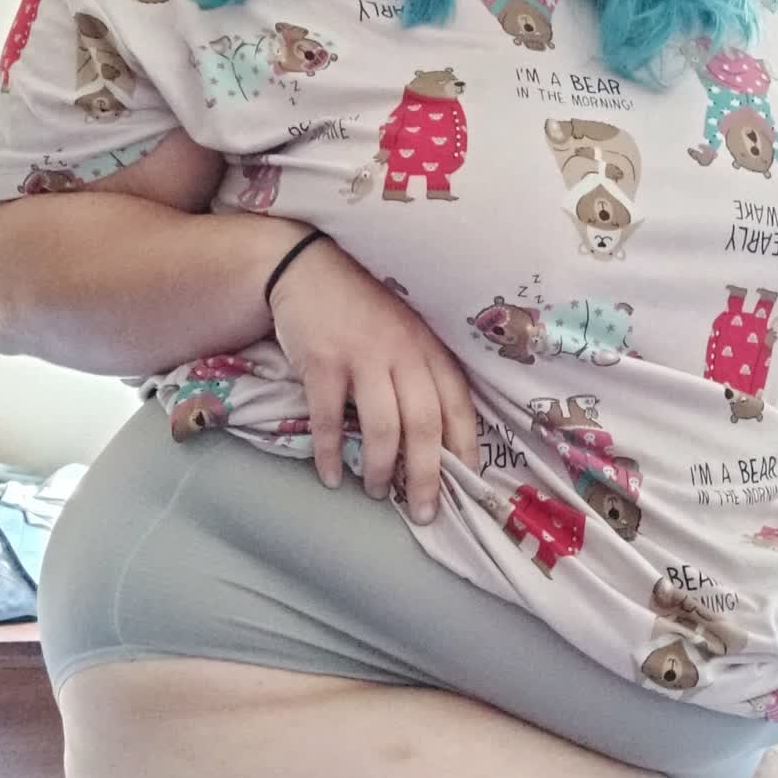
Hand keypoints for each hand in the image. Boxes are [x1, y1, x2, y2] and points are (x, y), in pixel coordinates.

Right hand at [267, 234, 480, 525]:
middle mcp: (403, 353)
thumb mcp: (407, 330)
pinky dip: (331, 454)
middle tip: (425, 512)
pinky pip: (331, 420)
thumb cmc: (363, 307)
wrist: (307, 266)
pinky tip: (330, 476)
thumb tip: (438, 438)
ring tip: (377, 492)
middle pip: (426, 425)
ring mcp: (362, 356)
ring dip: (381, 469)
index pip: (459, 404)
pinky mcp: (323, 363)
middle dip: (428, 476)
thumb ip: (423, 371)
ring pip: (383, 427)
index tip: (469, 485)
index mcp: (429, 347)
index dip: (466, 448)